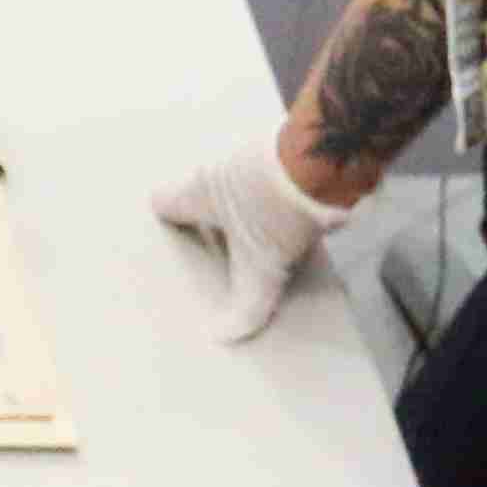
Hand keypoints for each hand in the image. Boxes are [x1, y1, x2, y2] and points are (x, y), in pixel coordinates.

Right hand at [150, 137, 361, 342]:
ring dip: (244, 199)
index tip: (171, 233)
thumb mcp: (261, 269)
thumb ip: (245, 305)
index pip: (164, 201)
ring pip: (236, 179)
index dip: (166, 217)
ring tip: (259, 228)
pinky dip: (275, 190)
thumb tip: (225, 336)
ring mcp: (250, 153)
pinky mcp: (281, 151)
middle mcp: (218, 168)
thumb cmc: (274, 212)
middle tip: (217, 239)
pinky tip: (291, 212)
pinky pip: (268, 173)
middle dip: (208, 210)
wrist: (322, 166)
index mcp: (199, 192)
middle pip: (200, 189)